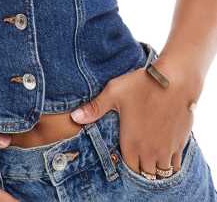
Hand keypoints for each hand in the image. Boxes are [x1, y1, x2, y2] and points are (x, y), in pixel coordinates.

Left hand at [68, 64, 194, 177]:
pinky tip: (166, 152)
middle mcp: (149, 151)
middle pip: (145, 174)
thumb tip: (74, 117)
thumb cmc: (142, 85)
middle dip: (141, 168)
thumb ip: (95, 108)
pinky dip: (171, 163)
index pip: (128, 168)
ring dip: (156, 168)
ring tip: (151, 157)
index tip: (123, 155)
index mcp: (131, 143)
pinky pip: (176, 165)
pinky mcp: (180, 143)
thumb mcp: (114, 93)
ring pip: (161, 172)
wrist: (174, 81)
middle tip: (137, 157)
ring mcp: (166, 149)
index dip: (125, 164)